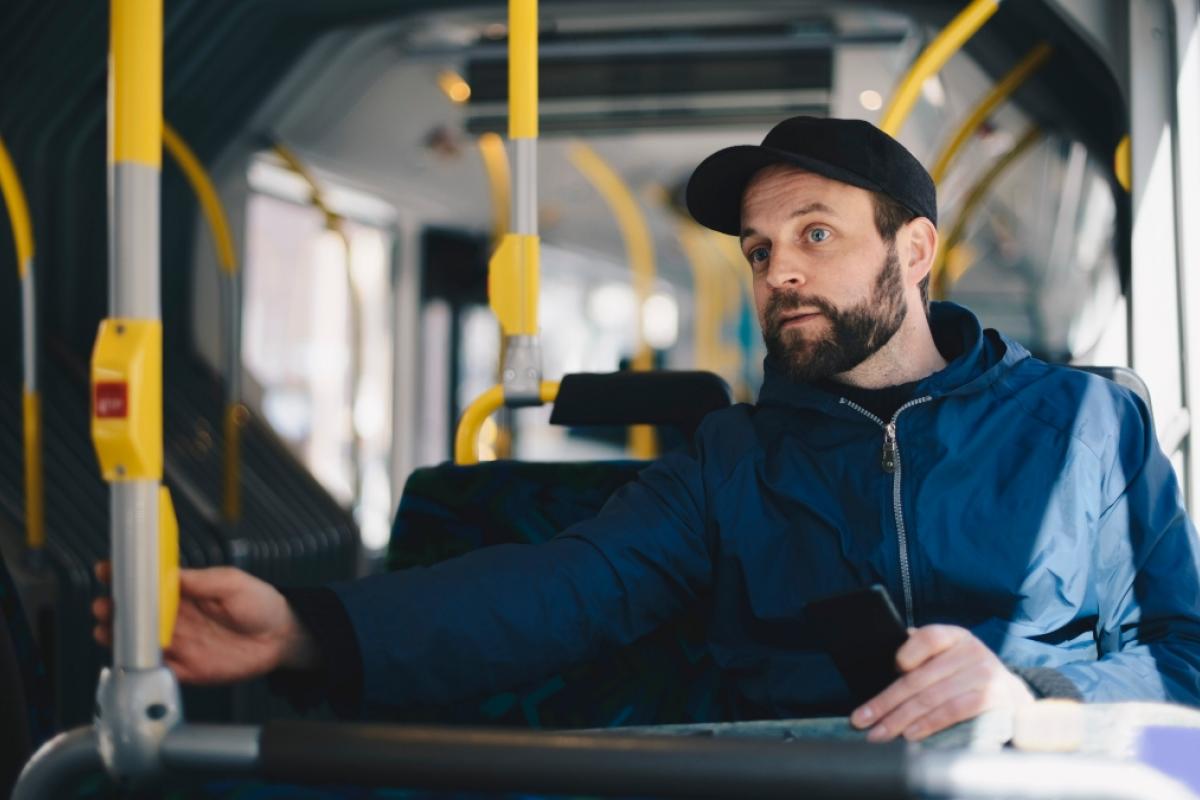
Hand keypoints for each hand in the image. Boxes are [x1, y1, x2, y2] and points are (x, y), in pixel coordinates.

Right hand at [92, 561, 317, 683]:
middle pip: (136, 615)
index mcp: (184, 593)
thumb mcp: (232, 583)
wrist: (282, 638)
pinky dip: (142, 667)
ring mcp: (180, 644)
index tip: (107, 570)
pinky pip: (158, 670)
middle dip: (115, 609)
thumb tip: (171, 574)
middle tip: (105, 605)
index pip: (148, 585)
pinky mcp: (188, 669)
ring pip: (140, 643)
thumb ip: (202, 580)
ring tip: (106, 629)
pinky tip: (130, 659)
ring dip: (120, 638)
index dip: (125, 577)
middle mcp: (176, 619)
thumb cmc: (260, 604)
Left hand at [850, 624, 1033, 741]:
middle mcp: (971, 652)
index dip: (908, 652)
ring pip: (931, 698)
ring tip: (880, 733)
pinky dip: (928, 724)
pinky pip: (953, 712)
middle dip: (885, 702)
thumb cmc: (964, 677)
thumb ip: (921, 657)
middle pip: (920, 677)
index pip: (928, 637)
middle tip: (861, 720)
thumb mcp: (947, 659)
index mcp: (955, 636)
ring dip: (900, 719)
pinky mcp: (992, 699)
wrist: (1011, 696)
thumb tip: (883, 665)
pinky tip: (910, 734)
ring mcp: (984, 675)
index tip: (890, 668)